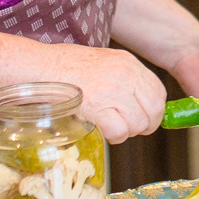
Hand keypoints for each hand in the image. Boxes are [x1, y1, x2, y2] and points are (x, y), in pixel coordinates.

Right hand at [48, 42, 167, 142]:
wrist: (40, 66)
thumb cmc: (64, 65)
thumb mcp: (103, 62)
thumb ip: (122, 77)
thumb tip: (137, 100)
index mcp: (128, 62)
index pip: (158, 91)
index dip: (155, 110)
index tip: (145, 117)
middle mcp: (126, 74)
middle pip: (154, 110)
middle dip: (145, 125)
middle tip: (130, 128)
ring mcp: (113, 90)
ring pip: (138, 124)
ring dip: (127, 132)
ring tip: (112, 127)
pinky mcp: (98, 106)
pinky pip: (119, 131)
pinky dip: (114, 137)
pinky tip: (104, 130)